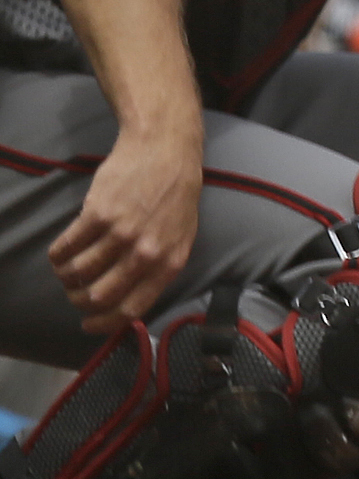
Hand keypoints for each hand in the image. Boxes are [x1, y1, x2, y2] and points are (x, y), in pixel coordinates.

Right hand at [51, 125, 202, 328]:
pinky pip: (67, 247)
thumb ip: (159, 269)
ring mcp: (121, 233)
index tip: (87, 325)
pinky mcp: (98, 214)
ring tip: (67, 270)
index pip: (132, 309)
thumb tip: (132, 302)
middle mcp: (145, 253)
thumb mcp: (181, 238)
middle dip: (80, 301)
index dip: (104, 324)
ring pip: (78, 273)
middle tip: (75, 294)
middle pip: (99, 296)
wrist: (164, 153)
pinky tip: (60, 253)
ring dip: (66, 277)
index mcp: (169, 264)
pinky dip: (57, 255)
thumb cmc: (176, 197)